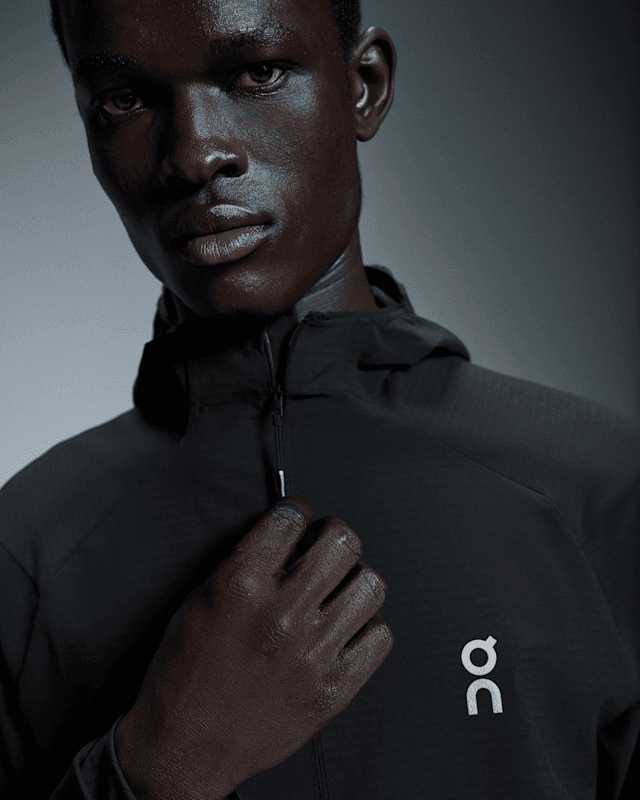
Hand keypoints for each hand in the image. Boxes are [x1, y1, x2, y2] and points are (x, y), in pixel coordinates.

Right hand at [115, 496, 392, 799]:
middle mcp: (282, 613)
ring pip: (370, 585)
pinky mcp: (334, 688)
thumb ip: (246, 563)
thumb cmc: (186, 675)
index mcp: (241, 585)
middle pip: (343, 542)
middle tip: (324, 548)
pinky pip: (380, 637)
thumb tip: (286, 536)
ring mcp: (313, 652)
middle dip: (334, 536)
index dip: (297, 509)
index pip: (291, 517)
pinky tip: (345, 629)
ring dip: (354, 580)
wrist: (185, 747)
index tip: (299, 516)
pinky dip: (366, 627)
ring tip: (338, 590)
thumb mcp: (201, 601)